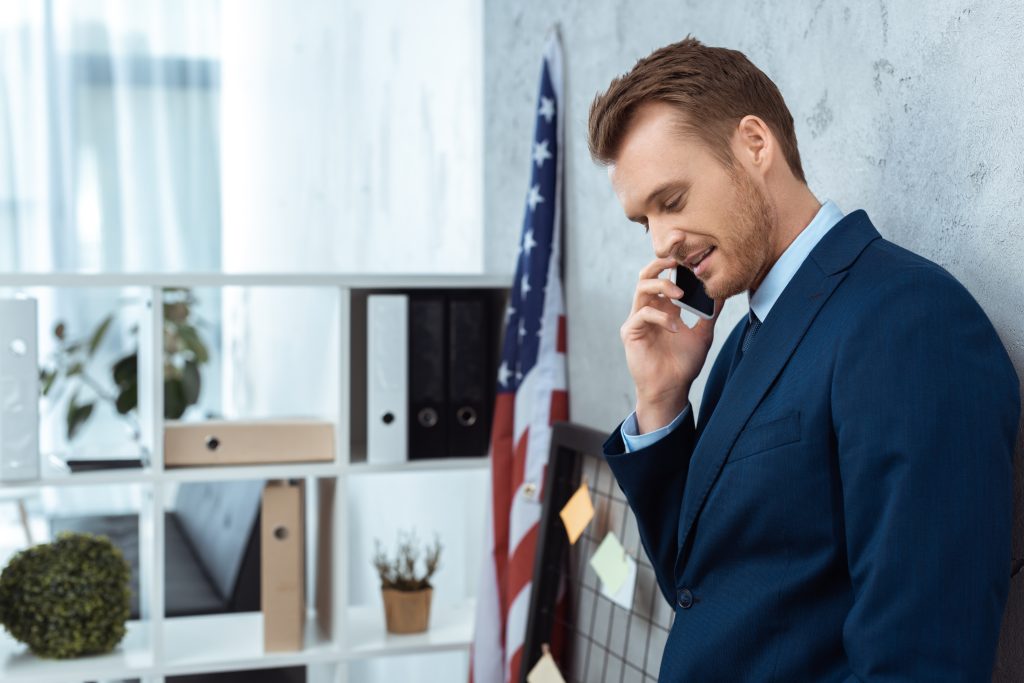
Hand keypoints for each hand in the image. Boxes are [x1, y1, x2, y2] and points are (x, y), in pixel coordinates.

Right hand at [620, 257, 721, 432]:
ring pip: (642, 288)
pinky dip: (662, 317)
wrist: (671, 389)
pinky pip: (643, 314)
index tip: (688, 249)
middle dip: (662, 261)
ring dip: (662, 286)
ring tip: (680, 296)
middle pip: (647, 274)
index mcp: (665, 306)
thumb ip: (710, 313)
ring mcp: (638, 318)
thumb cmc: (684, 364)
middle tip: (679, 259)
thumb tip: (722, 292)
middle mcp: (650, 308)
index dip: (673, 261)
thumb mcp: (703, 334)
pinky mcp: (630, 331)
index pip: (665, 276)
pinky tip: (676, 328)